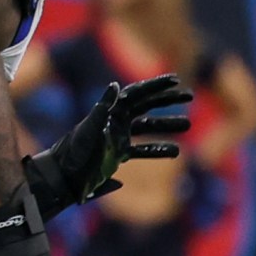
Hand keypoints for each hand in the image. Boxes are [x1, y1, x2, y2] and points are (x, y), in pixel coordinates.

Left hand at [21, 75, 192, 211]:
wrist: (65, 174)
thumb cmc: (75, 150)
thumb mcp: (90, 128)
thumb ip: (103, 107)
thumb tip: (116, 85)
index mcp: (111, 110)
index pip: (138, 93)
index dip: (157, 86)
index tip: (176, 81)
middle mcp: (117, 119)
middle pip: (147, 105)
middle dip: (168, 100)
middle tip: (190, 95)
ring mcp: (118, 136)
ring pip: (148, 127)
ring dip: (167, 125)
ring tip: (188, 124)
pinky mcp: (118, 152)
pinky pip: (142, 149)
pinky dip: (157, 149)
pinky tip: (175, 152)